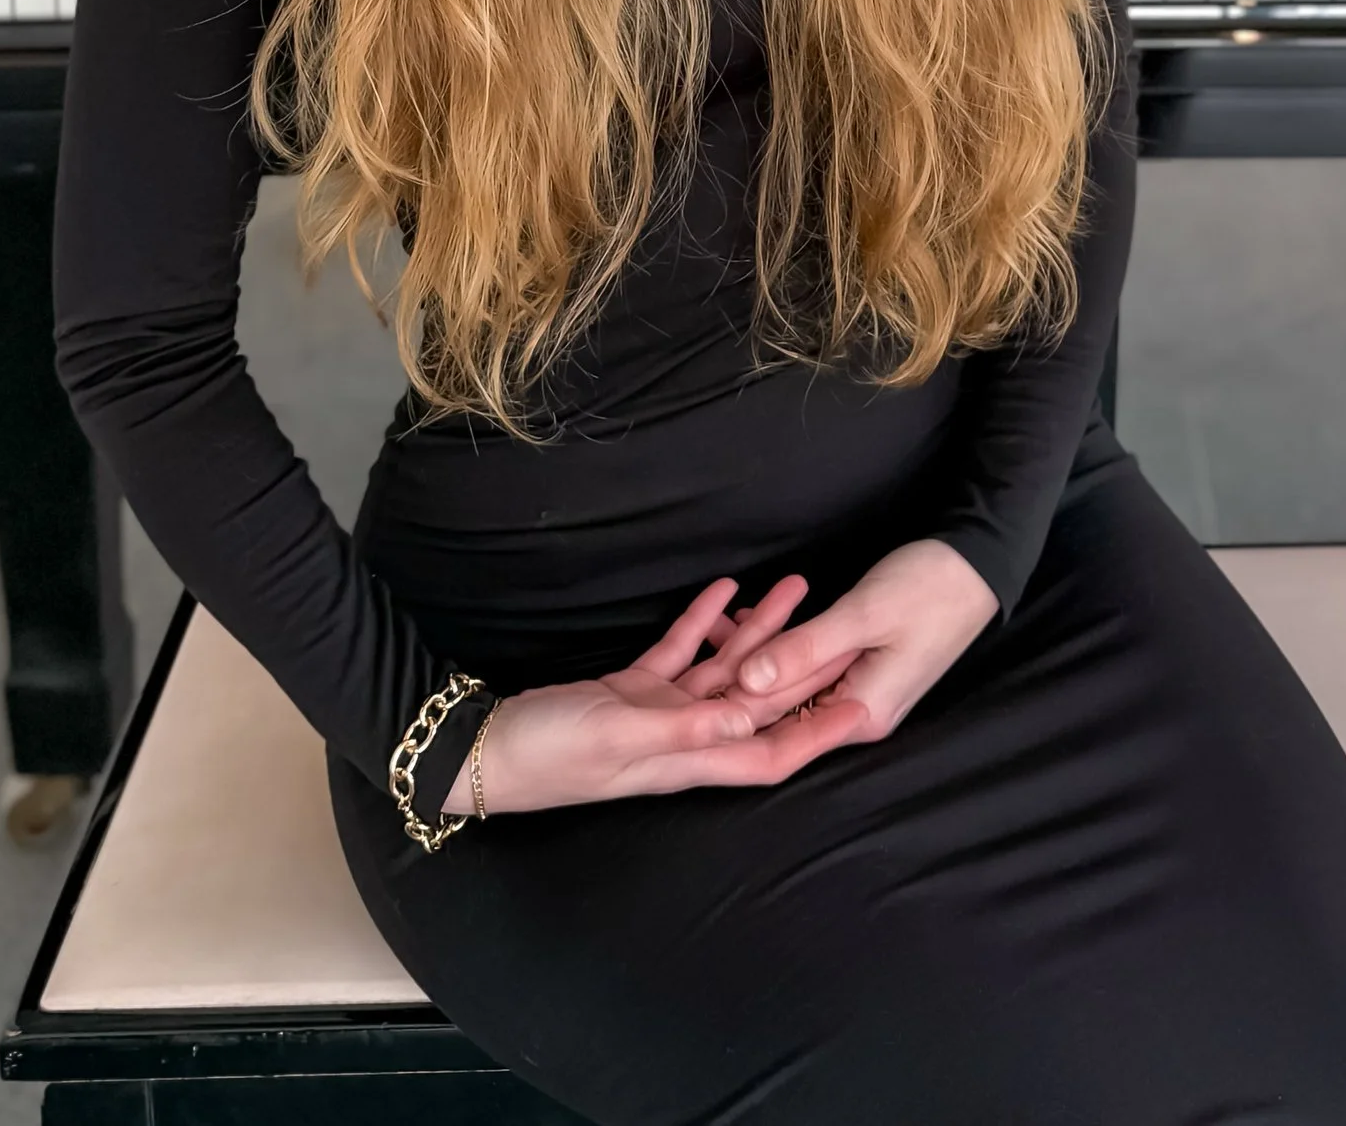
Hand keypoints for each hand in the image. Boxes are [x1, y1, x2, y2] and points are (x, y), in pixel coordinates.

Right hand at [446, 576, 866, 815]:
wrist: (484, 750)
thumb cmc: (548, 753)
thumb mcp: (616, 737)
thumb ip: (683, 729)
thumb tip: (750, 724)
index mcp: (685, 760)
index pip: (769, 755)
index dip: (817, 734)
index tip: (862, 705)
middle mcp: (681, 740)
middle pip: (757, 705)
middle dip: (802, 667)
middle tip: (843, 622)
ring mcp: (656, 713)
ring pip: (724, 670)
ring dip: (759, 630)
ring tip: (795, 584)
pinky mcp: (629, 689)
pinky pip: (680, 653)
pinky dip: (703, 622)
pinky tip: (725, 587)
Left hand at [699, 539, 997, 744]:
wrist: (980, 561)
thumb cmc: (928, 586)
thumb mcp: (864, 614)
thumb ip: (805, 650)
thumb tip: (747, 682)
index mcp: (861, 714)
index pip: (783, 724)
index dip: (733, 707)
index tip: (689, 691)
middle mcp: (858, 714)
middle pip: (784, 706)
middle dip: (737, 677)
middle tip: (692, 652)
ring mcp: (860, 691)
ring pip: (793, 681)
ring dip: (756, 653)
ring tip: (713, 625)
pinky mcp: (860, 667)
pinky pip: (808, 663)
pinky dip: (781, 643)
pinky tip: (747, 617)